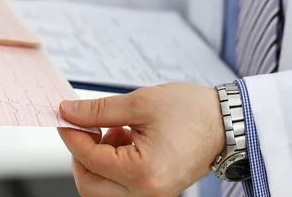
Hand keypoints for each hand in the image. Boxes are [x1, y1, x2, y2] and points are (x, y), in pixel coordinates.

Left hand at [57, 84, 224, 196]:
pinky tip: (125, 138)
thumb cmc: (193, 112)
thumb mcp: (141, 103)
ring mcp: (152, 195)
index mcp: (143, 173)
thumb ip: (99, 111)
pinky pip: (120, 186)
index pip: (89, 159)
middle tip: (85, 126)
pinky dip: (113, 164)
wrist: (227, 122)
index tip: (64, 117)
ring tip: (115, 129)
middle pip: (90, 185)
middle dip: (81, 154)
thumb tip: (69, 113)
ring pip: (103, 189)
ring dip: (98, 160)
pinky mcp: (155, 190)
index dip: (71, 135)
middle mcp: (148, 193)